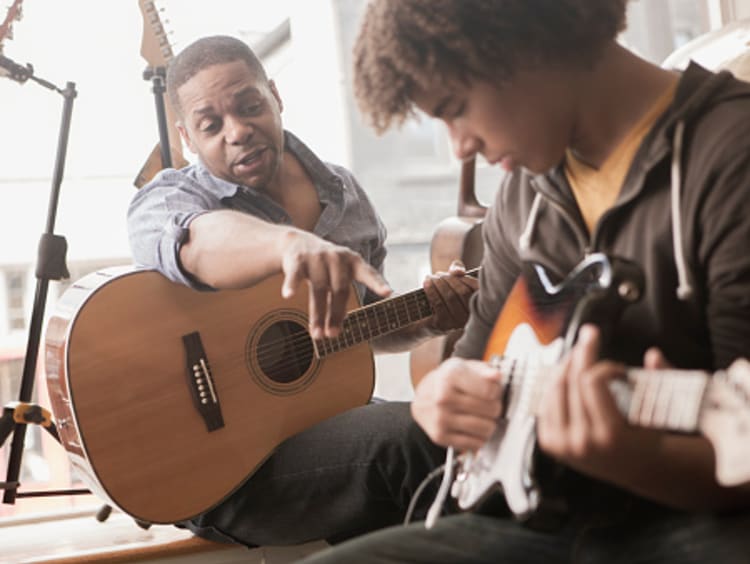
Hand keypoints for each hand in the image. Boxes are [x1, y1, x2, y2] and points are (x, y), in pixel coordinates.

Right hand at [279, 231, 390, 338]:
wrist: (298, 243)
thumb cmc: (325, 266)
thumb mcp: (340, 274)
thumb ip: (343, 294)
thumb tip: (341, 323)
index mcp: (353, 261)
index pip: (368, 274)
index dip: (378, 283)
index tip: (388, 292)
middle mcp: (337, 258)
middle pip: (340, 290)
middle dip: (336, 314)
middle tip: (333, 335)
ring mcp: (317, 258)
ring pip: (319, 289)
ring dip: (317, 315)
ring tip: (317, 334)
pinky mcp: (298, 260)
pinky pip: (295, 275)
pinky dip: (292, 285)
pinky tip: (288, 295)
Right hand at [411, 357, 502, 450]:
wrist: (423, 397)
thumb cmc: (448, 381)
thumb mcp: (465, 367)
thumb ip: (484, 370)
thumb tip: (496, 376)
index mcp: (451, 376)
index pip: (489, 390)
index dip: (496, 391)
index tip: (490, 390)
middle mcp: (443, 398)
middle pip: (491, 409)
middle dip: (495, 407)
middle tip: (486, 404)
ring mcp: (441, 419)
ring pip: (486, 429)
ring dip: (489, 424)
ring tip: (481, 416)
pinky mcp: (440, 436)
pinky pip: (475, 443)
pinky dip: (479, 437)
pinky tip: (472, 428)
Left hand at [423, 260, 478, 333]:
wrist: (426, 314)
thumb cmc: (445, 293)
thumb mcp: (454, 279)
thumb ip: (458, 269)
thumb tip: (457, 272)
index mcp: (480, 305)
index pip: (476, 288)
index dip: (464, 278)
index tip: (452, 272)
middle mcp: (472, 316)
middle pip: (462, 292)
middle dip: (448, 279)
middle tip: (438, 274)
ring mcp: (458, 322)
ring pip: (450, 297)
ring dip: (439, 283)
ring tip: (431, 277)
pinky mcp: (444, 325)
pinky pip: (438, 304)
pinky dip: (431, 291)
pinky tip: (426, 283)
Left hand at [536, 324, 645, 480]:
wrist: (633, 469)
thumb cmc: (648, 438)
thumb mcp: (657, 413)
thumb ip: (658, 382)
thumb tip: (654, 354)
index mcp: (609, 435)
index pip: (593, 381)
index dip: (605, 366)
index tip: (619, 369)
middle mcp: (582, 441)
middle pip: (571, 381)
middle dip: (582, 353)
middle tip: (590, 335)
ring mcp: (562, 444)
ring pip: (554, 388)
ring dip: (565, 365)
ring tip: (579, 353)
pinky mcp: (549, 444)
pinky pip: (546, 403)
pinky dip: (555, 384)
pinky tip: (567, 373)